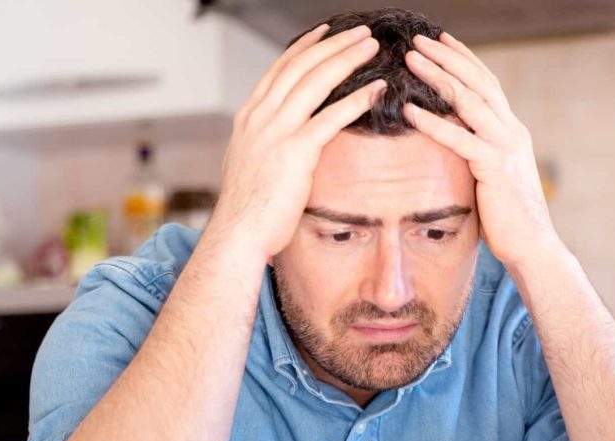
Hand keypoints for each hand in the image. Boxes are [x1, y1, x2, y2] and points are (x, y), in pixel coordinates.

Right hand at [208, 24, 387, 256]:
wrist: (237, 234)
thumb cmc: (248, 209)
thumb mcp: (249, 164)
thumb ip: (263, 144)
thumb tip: (278, 140)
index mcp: (249, 117)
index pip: (280, 70)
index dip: (305, 48)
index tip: (325, 32)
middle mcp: (260, 117)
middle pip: (301, 67)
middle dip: (333, 45)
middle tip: (361, 33)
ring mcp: (276, 132)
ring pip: (316, 82)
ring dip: (347, 60)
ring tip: (371, 48)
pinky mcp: (295, 152)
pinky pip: (331, 117)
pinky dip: (357, 100)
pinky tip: (377, 90)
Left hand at [402, 33, 561, 268]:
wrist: (534, 247)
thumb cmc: (508, 220)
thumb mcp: (491, 178)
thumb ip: (476, 156)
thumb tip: (450, 147)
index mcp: (512, 132)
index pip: (487, 84)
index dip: (463, 60)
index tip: (440, 40)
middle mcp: (512, 132)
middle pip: (477, 82)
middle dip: (447, 57)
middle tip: (418, 39)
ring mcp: (506, 148)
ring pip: (469, 101)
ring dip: (437, 76)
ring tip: (410, 59)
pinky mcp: (495, 168)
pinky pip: (460, 138)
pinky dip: (433, 122)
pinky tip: (410, 109)